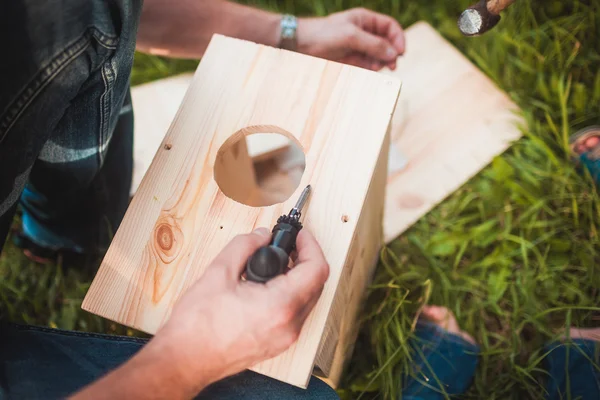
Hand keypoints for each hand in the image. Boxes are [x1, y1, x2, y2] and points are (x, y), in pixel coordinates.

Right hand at [153, 228, 329, 390]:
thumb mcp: (219, 272)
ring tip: (274, 263)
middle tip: (286, 245)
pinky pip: (295, 314)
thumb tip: (262, 235)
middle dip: (304, 259)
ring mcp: (285, 338)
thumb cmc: (197, 325)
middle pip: (316, 284)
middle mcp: (290, 325)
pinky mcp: (277, 344)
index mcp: (280, 306)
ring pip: (307, 300)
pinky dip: (289, 294)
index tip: (300, 235)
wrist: (184, 361)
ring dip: (298, 278)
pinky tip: (267, 285)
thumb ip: (245, 246)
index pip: (316, 269)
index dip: (311, 245)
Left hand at [297, 8, 404, 70]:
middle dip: (391, 53)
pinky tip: (370, 71)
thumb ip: (373, 44)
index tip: (400, 52)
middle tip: (392, 65)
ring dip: (382, 62)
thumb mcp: (351, 36)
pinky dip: (372, 68)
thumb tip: (394, 54)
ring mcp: (359, 47)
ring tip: (378, 68)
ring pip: (379, 56)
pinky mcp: (352, 60)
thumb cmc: (324, 34)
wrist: (301, 45)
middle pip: (387, 43)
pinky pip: (368, 65)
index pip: (390, 27)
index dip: (398, 38)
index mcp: (366, 20)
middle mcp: (365, 32)